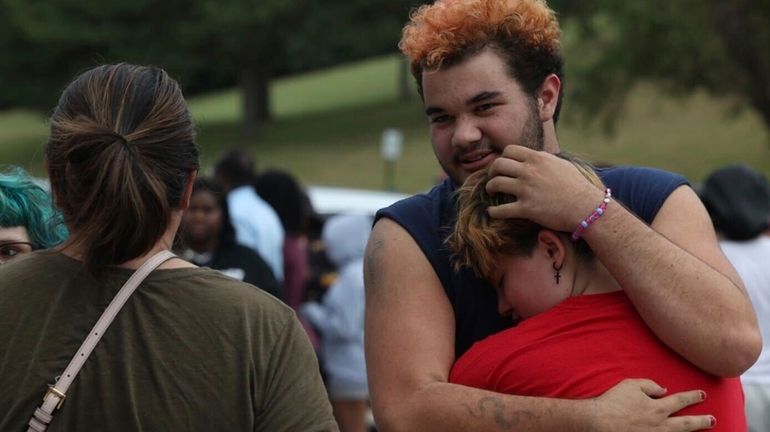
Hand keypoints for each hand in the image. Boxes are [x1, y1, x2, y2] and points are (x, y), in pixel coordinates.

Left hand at [485, 146, 603, 231]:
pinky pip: (501, 210)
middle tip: (492, 178)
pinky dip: (493, 211)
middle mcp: (529, 171)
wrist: (586, 207)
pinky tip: (492, 212)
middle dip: (491, 171)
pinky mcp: (526, 209)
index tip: (502, 165)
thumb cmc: (577, 186)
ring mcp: (526, 190)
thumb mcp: (560, 164)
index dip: (502, 157)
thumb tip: (534, 157)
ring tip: (491, 192)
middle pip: (498, 164)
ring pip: (496, 184)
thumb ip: (543, 159)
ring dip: (490, 188)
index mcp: (538, 158)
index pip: (509, 150)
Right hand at [591, 379, 713, 431]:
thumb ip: (650, 385)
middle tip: (713, 420)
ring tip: (702, 431)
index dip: (693, 397)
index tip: (702, 395)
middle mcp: (660, 425)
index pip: (680, 400)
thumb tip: (663, 390)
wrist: (599, 421)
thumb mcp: (631, 384)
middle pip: (686, 424)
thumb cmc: (614, 401)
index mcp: (658, 408)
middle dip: (701, 421)